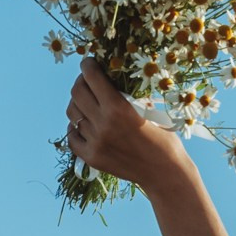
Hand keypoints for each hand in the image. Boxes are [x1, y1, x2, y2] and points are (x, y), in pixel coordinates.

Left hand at [65, 58, 194, 195]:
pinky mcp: (91, 157)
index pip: (91, 77)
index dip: (88, 65)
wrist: (164, 172)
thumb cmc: (163, 138)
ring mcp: (95, 142)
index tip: (89, 63)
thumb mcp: (148, 110)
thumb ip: (126, 95)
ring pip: (72, 113)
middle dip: (81, 82)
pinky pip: (71, 136)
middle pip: (76, 92)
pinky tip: (84, 125)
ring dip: (77, 104)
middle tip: (87, 82)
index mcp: (118, 107)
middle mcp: (102, 123)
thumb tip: (109, 78)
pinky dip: (75, 128)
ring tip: (86, 103)